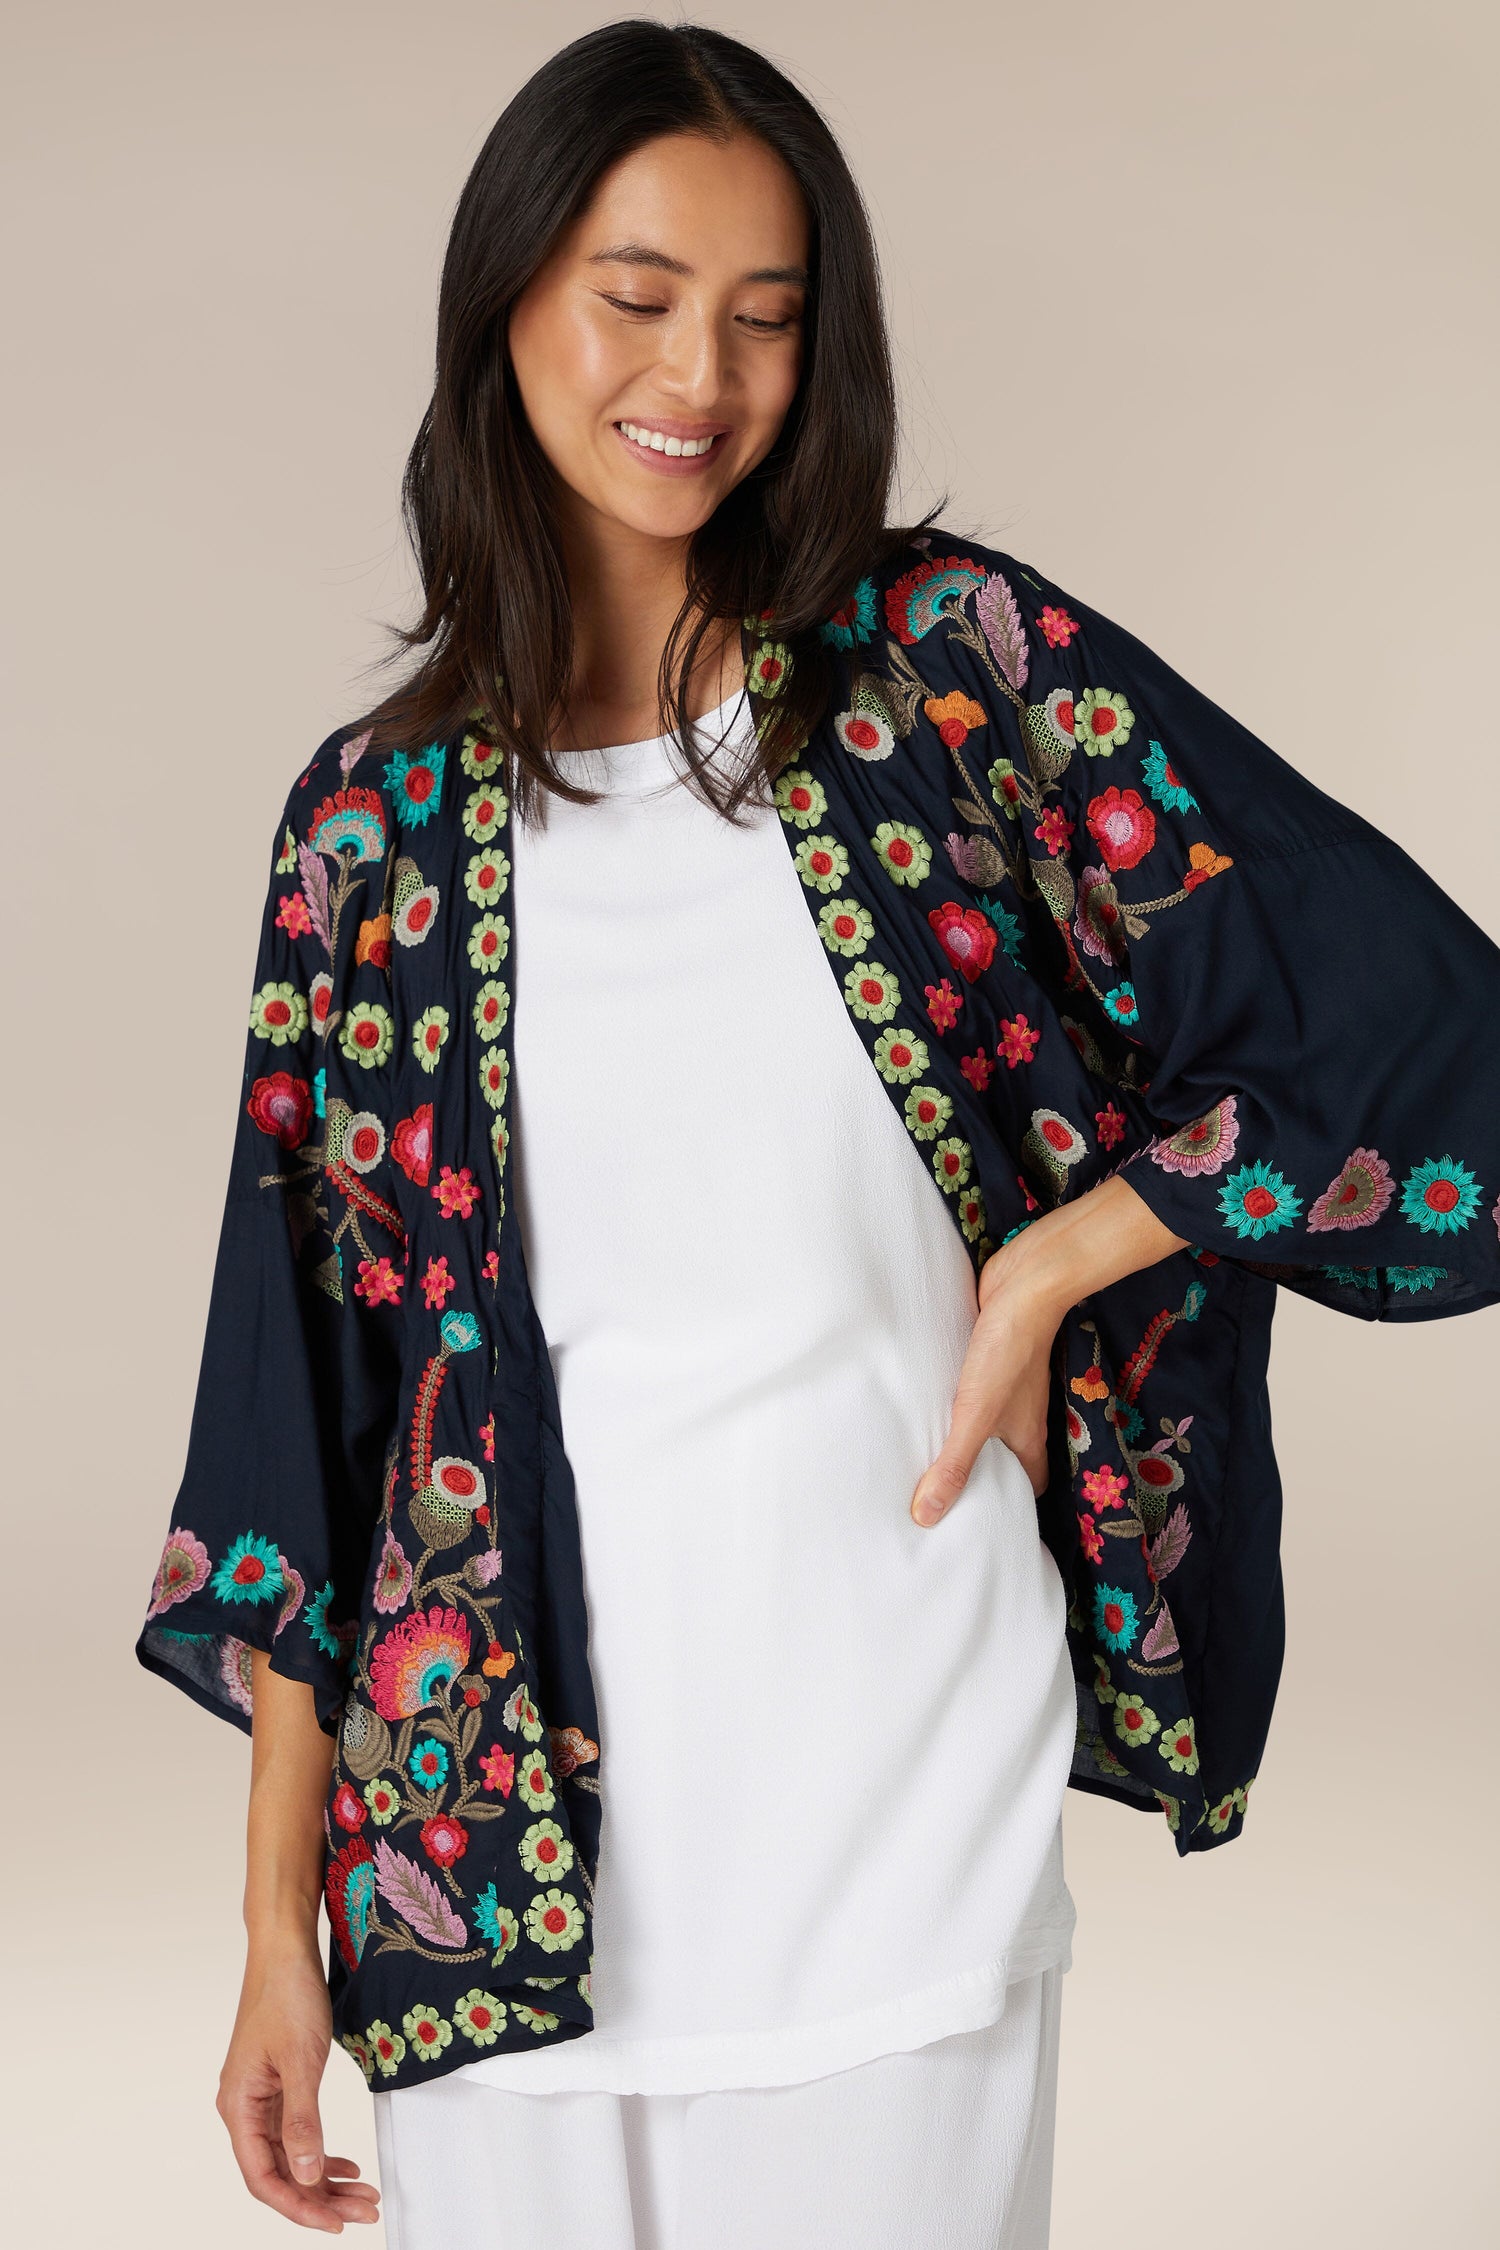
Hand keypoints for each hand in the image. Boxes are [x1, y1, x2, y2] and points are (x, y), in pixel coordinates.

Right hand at [217, 1938, 379, 2232]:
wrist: (285, 1949)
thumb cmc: (286, 1993)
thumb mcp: (301, 2060)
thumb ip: (303, 2121)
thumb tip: (308, 2175)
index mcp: (238, 2106)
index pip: (264, 2177)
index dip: (298, 2206)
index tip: (335, 2222)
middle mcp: (243, 2107)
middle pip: (279, 2172)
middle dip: (320, 2197)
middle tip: (363, 2211)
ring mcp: (260, 2097)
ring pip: (291, 2155)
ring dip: (325, 2177)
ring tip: (363, 2194)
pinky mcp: (277, 2084)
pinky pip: (295, 2132)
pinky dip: (321, 2150)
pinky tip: (345, 2163)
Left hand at [910, 1249, 1060, 1525]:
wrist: (1024, 1283)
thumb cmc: (1008, 1351)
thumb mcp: (976, 1415)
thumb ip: (953, 1463)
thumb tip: (927, 1517)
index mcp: (1027, 1437)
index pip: (1028, 1485)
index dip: (1008, 1505)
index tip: (978, 1521)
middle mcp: (1020, 1415)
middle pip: (1004, 1455)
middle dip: (977, 1474)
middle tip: (938, 1492)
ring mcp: (1006, 1385)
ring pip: (987, 1422)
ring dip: (961, 1435)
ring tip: (920, 1454)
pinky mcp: (987, 1358)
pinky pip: (971, 1390)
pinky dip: (952, 1401)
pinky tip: (924, 1401)